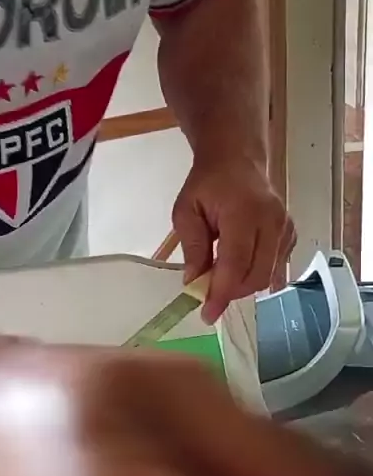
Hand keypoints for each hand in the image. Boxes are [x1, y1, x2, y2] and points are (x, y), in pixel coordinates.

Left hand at [173, 159, 295, 322]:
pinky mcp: (290, 234)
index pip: (235, 264)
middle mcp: (271, 222)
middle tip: (209, 294)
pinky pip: (276, 268)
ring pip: (268, 276)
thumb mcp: (186, 211)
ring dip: (243, 286)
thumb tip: (194, 282)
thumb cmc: (208, 184)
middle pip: (256, 276)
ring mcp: (285, 228)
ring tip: (221, 276)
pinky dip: (256, 276)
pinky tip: (240, 268)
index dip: (222, 293)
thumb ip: (192, 247)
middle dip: (232, 292)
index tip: (208, 315)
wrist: (237, 160)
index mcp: (244, 213)